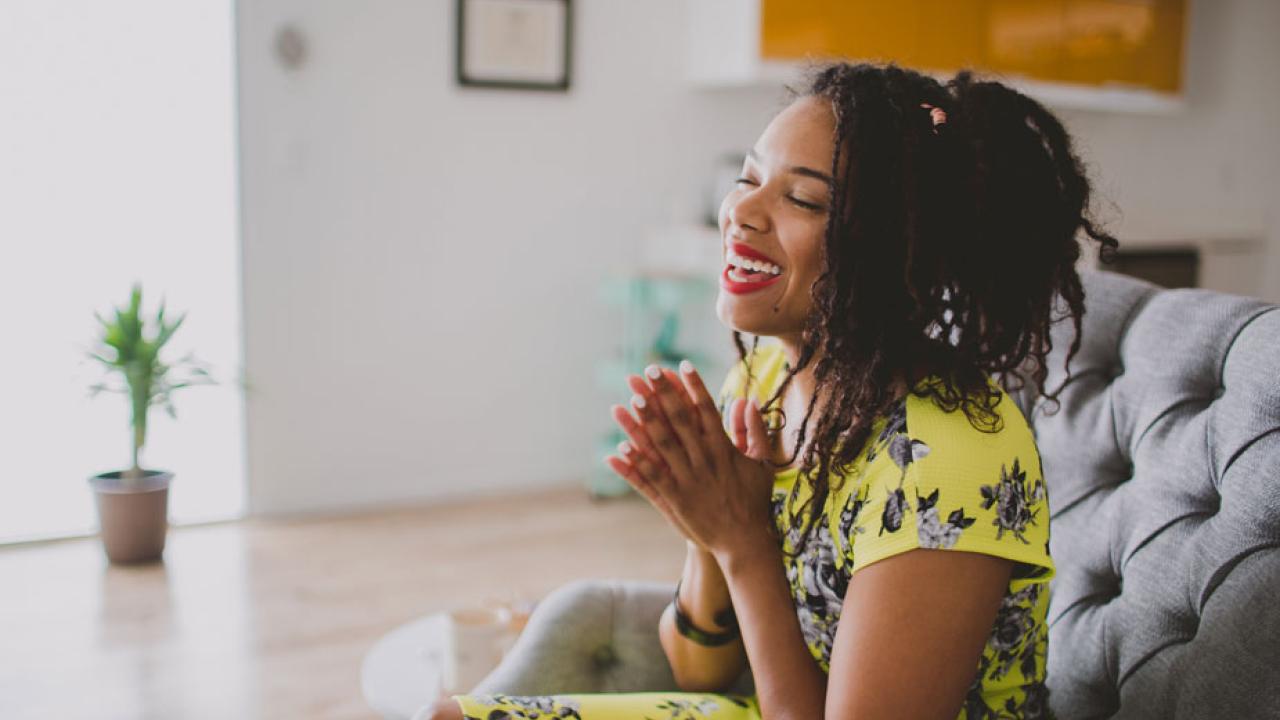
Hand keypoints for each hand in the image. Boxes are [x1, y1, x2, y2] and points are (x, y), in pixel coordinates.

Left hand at [604, 360, 776, 561]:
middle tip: (647, 371)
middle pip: (681, 420)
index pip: (707, 410)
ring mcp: (688, 480)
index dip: (693, 386)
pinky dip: (634, 463)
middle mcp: (705, 460)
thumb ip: (755, 431)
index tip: (681, 364)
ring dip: (645, 421)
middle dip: (663, 394)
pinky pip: (651, 478)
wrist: (745, 542)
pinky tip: (617, 447)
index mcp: (725, 449)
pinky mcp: (675, 500)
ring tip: (630, 399)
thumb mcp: (762, 464)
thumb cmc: (754, 501)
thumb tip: (748, 401)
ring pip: (662, 445)